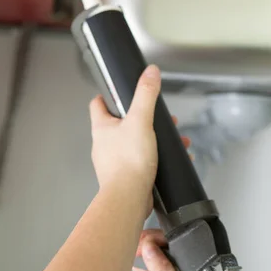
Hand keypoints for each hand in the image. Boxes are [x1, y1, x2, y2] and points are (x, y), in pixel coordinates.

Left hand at [89, 65, 160, 202]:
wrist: (129, 198)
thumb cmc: (128, 161)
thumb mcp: (141, 120)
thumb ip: (146, 95)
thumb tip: (150, 72)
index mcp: (102, 128)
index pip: (98, 104)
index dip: (108, 95)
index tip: (118, 92)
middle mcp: (105, 144)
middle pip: (121, 124)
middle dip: (142, 119)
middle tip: (157, 118)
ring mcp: (114, 161)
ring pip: (134, 143)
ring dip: (153, 140)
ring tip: (172, 140)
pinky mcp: (127, 176)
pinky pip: (142, 162)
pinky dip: (156, 158)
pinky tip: (171, 160)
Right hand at [133, 229, 207, 270]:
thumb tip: (152, 249)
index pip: (182, 247)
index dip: (166, 238)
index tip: (150, 237)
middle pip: (166, 251)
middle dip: (152, 242)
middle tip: (138, 242)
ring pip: (154, 261)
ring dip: (143, 252)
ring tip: (133, 247)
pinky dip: (136, 267)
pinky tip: (132, 264)